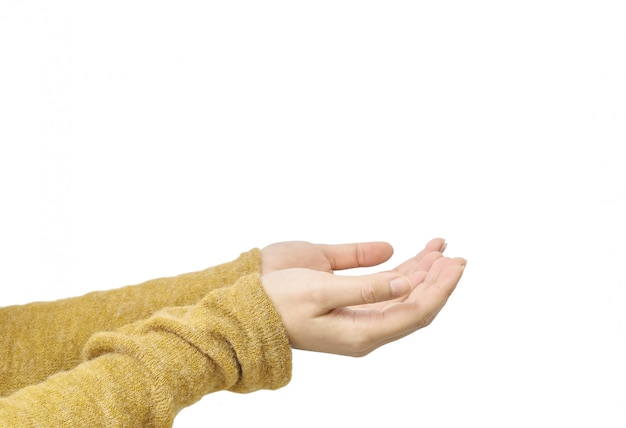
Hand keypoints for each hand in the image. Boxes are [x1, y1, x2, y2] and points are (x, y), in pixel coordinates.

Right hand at [261, 239, 465, 356]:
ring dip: (423, 272)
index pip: (414, 312)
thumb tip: (407, 282)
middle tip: (456, 256)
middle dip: (437, 280)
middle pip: (414, 305)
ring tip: (441, 248)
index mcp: (361, 333)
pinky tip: (414, 254)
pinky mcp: (349, 296)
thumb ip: (366, 287)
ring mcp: (358, 312)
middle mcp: (365, 326)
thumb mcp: (321, 292)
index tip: (455, 264)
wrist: (247, 301)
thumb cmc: (278, 300)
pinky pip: (385, 286)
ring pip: (402, 294)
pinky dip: (403, 269)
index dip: (439, 289)